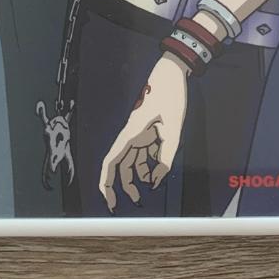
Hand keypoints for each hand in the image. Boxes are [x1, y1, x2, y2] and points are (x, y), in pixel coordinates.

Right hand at [99, 54, 187, 211]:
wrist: (172, 72)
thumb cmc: (170, 96)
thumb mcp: (173, 129)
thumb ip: (165, 157)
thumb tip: (156, 181)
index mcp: (132, 134)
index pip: (111, 162)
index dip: (105, 181)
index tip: (107, 198)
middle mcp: (131, 135)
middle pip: (119, 165)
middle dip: (119, 186)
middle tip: (122, 206)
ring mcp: (139, 133)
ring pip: (131, 162)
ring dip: (136, 179)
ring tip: (143, 196)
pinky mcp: (147, 131)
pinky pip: (143, 153)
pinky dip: (148, 165)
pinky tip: (156, 174)